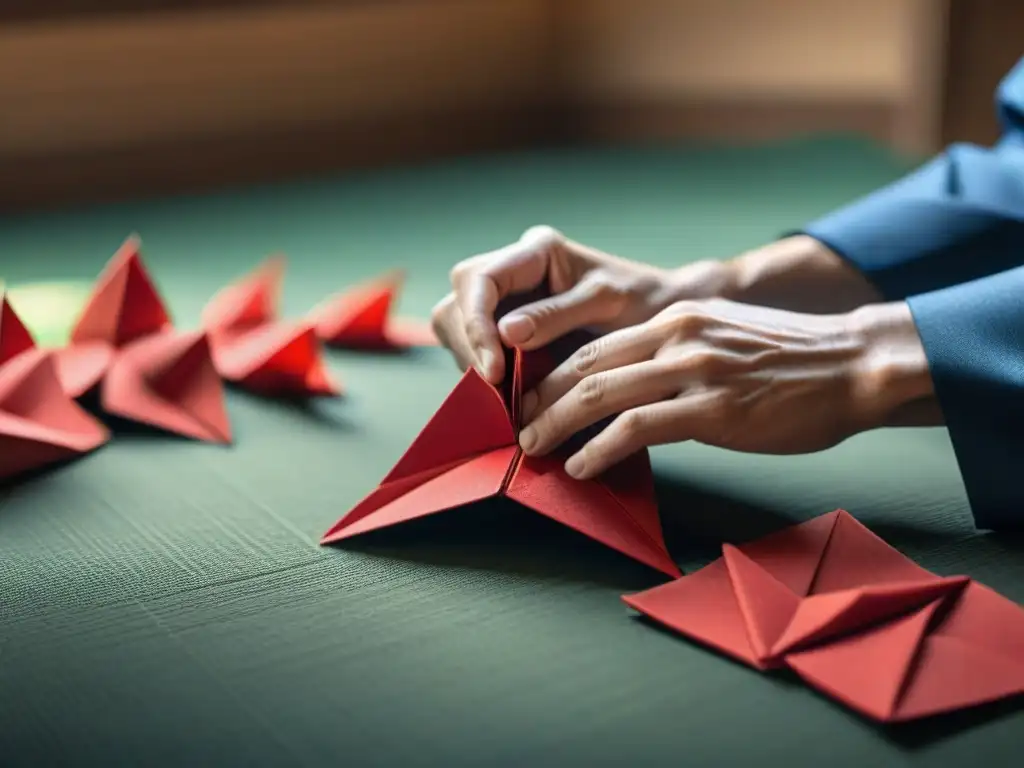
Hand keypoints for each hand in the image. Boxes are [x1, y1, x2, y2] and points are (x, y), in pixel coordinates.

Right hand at [431, 225, 731, 383]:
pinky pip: (479, 349)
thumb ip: (557, 315)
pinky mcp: (510, 330)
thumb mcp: (607, 304)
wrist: (669, 318)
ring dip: (475, 362)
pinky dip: (488, 372)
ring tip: (506, 394)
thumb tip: (506, 332)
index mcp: (536, 252)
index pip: (478, 279)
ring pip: (459, 327)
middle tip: (496, 388)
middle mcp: (514, 271)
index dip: (476, 324)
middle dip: (470, 346)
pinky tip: (510, 392)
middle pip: (458, 303)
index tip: (494, 369)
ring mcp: (508, 300)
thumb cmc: (647, 303)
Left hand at [517, 299, 933, 478]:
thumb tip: (637, 387)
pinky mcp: (713, 409)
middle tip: (520, 426)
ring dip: (558, 425)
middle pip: (587, 365)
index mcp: (677, 317)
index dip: (555, 373)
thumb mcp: (725, 337)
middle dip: (543, 399)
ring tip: (534, 448)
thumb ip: (678, 353)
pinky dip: (600, 449)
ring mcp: (695, 370)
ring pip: (602, 393)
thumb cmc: (792, 361)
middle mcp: (678, 335)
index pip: (597, 344)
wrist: (854, 365)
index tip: (533, 399)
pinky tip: (583, 467)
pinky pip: (637, 428)